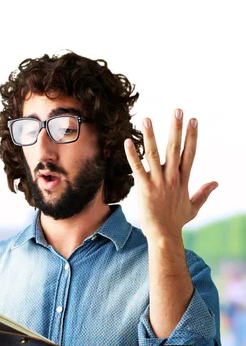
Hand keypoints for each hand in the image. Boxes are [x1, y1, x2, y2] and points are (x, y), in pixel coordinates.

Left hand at [124, 109, 218, 239]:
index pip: (190, 153)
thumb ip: (203, 193)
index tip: (194, 120)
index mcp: (183, 179)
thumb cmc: (176, 222)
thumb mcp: (193, 207)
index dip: (192, 136)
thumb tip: (216, 183)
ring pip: (154, 154)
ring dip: (151, 136)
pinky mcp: (145, 188)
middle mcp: (172, 177)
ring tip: (147, 119)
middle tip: (177, 110)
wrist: (164, 235)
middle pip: (175, 148)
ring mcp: (158, 182)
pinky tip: (128, 142)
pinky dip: (132, 155)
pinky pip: (137, 168)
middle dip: (176, 128)